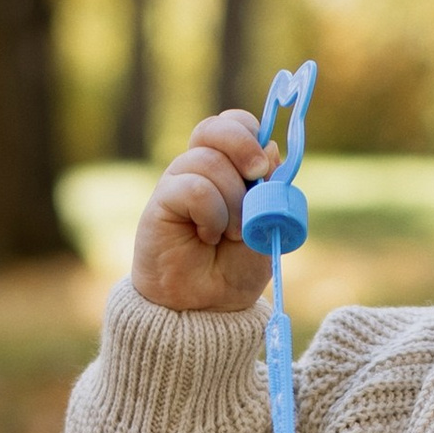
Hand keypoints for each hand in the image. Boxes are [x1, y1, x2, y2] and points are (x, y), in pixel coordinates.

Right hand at [130, 110, 285, 311]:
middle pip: (215, 127)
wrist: (204, 308)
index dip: (250, 133)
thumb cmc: (233, 270)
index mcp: (227, 170)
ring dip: (232, 201)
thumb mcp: (266, 228)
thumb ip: (271, 191)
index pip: (234, 125)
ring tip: (232, 234)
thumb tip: (271, 148)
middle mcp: (200, 170)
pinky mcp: (161, 202)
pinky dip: (211, 213)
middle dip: (242, 146)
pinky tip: (207, 236)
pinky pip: (193, 188)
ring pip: (208, 161)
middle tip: (257, 176)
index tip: (266, 164)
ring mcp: (178, 183)